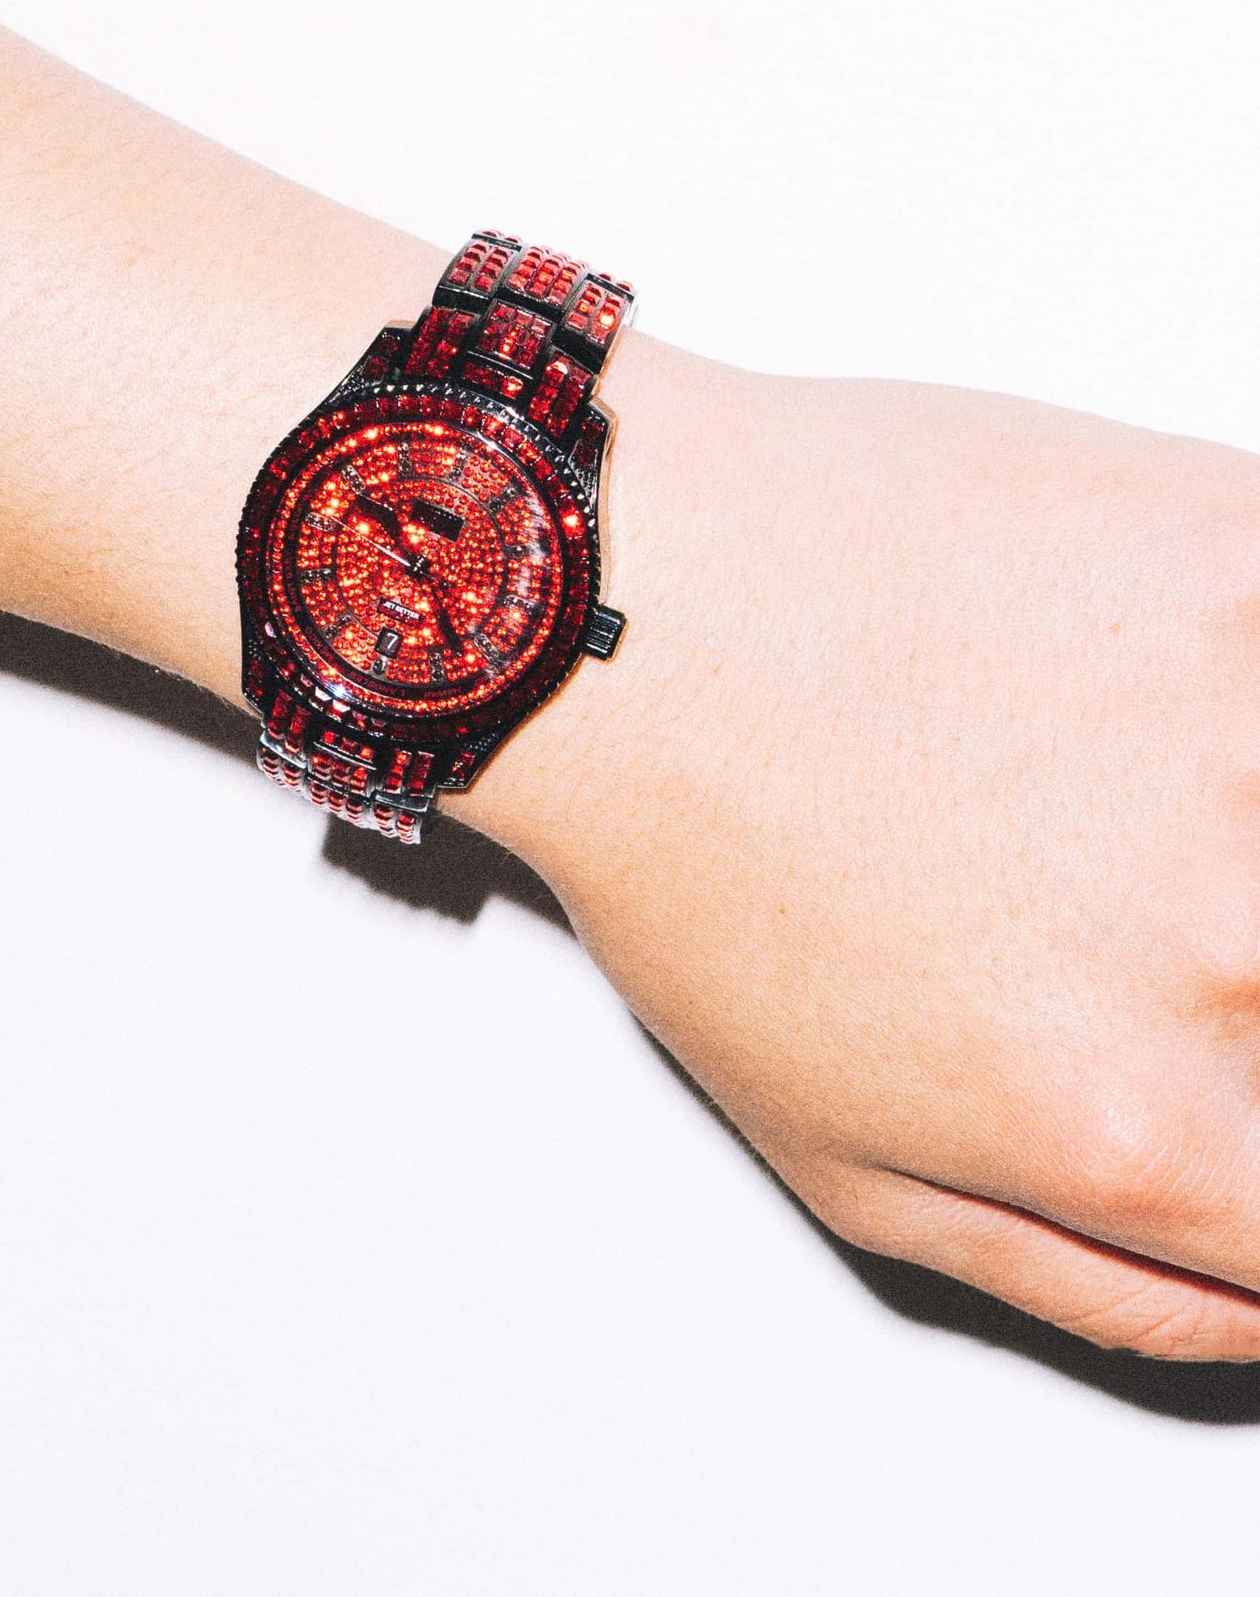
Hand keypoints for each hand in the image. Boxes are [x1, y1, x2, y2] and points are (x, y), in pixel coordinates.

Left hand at [469, 342, 1259, 1360]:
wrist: (633, 605)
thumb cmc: (697, 850)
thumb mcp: (849, 1164)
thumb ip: (1101, 1280)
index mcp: (1139, 1120)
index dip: (1258, 1150)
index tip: (1216, 1089)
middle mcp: (1231, 937)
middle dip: (1230, 982)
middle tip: (1098, 908)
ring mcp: (1256, 730)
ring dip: (1233, 827)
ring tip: (1096, 785)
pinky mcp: (1244, 551)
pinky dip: (1241, 684)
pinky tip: (1133, 685)